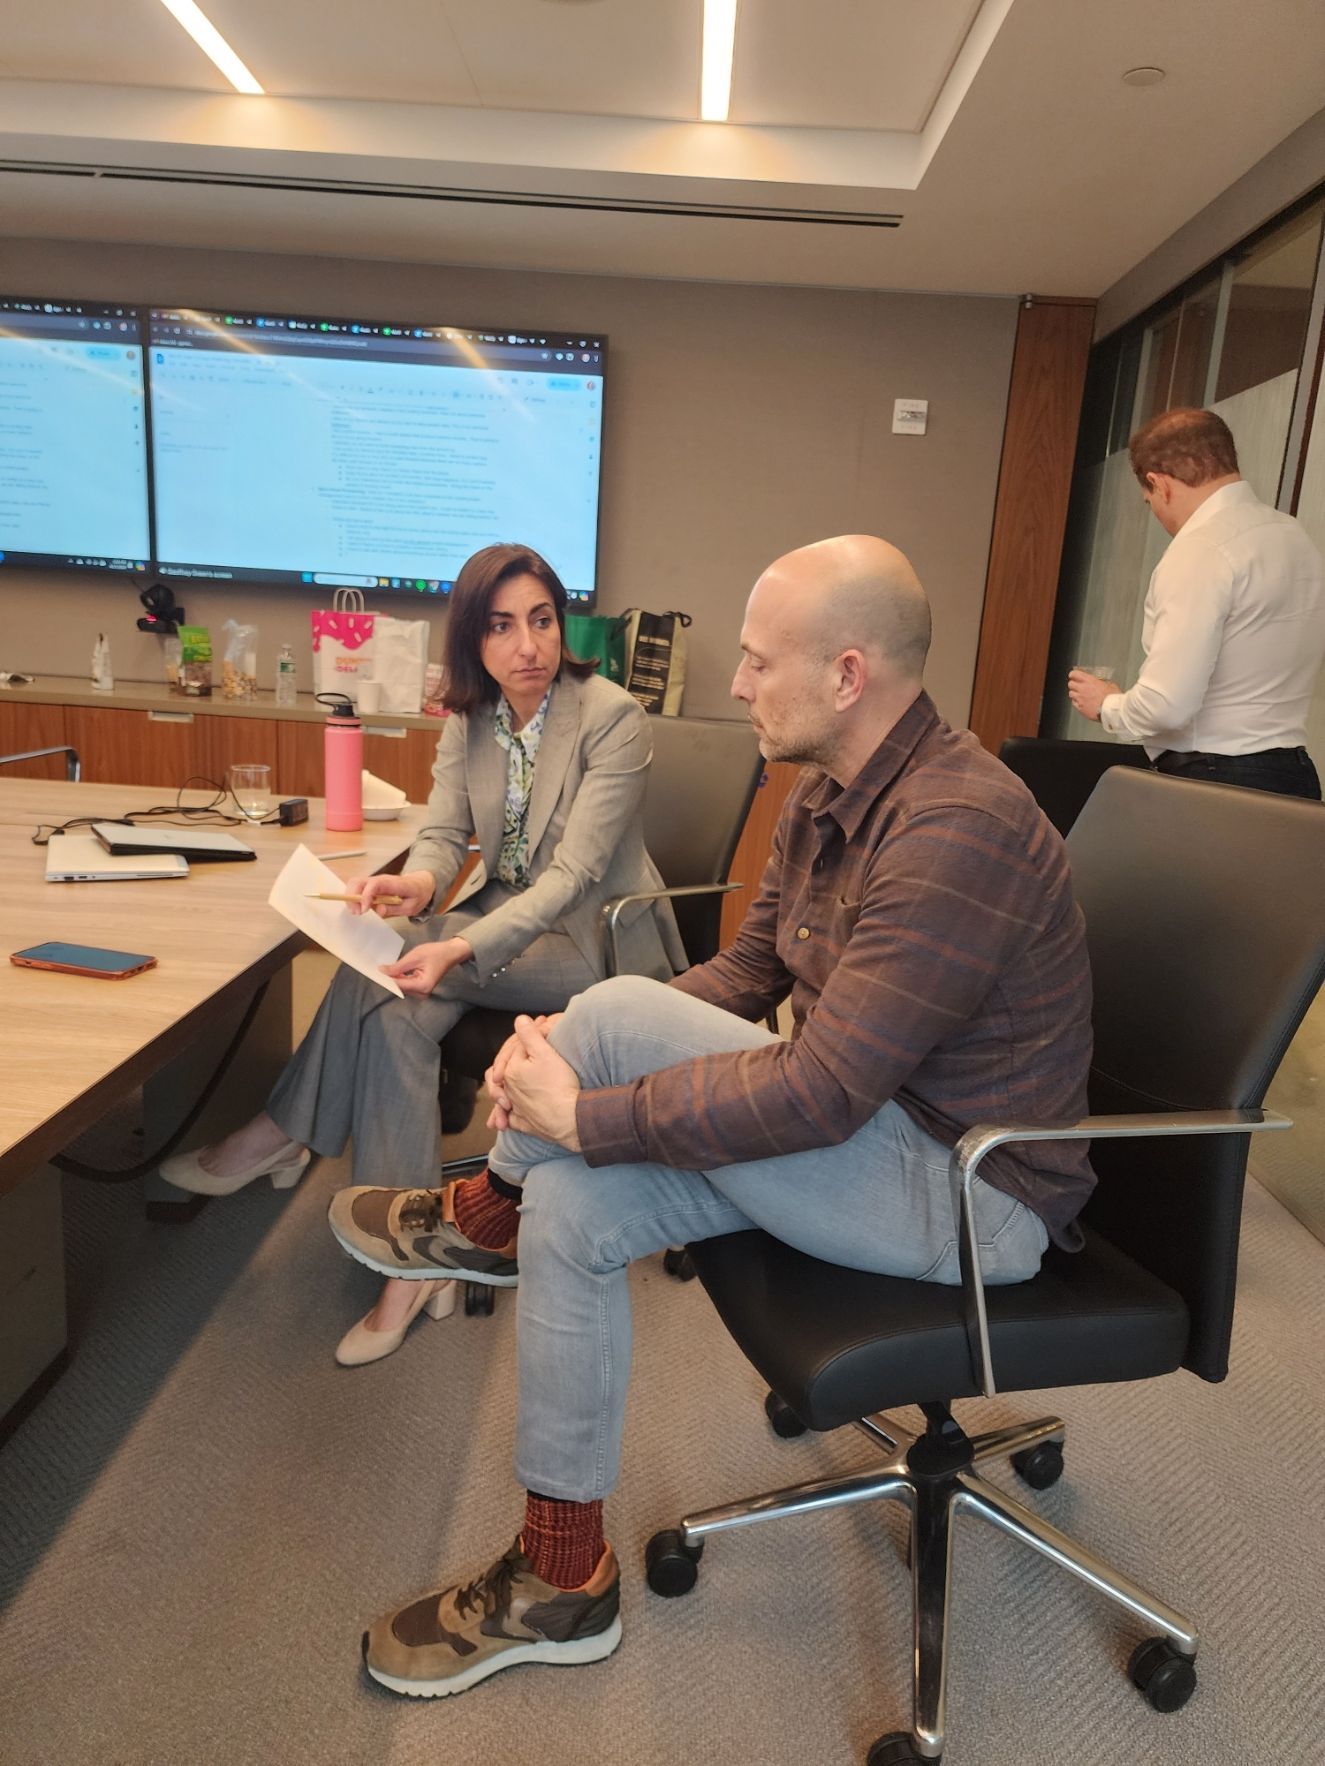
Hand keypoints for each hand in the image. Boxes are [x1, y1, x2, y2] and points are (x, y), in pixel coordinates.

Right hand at [348, 868, 434, 917]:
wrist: (421, 884)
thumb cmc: (417, 895)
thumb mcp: (411, 906)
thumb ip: (394, 909)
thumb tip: (379, 911)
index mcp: (395, 883)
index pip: (375, 884)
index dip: (366, 896)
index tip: (364, 910)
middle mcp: (382, 879)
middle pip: (360, 881)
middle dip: (353, 897)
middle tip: (357, 913)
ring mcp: (376, 881)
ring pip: (355, 883)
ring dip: (351, 897)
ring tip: (356, 911)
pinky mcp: (372, 885)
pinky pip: (357, 887)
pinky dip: (353, 897)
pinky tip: (358, 907)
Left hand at [381, 936, 473, 996]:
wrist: (450, 953)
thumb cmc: (435, 953)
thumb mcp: (414, 957)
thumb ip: (397, 967)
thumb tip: (382, 971)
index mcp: (422, 986)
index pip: (398, 984)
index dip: (386, 978)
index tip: (374, 972)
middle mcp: (422, 993)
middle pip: (400, 987)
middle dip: (390, 978)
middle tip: (378, 968)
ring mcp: (422, 992)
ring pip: (402, 986)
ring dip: (394, 978)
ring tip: (386, 968)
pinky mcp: (421, 988)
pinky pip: (407, 984)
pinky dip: (400, 978)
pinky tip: (395, 971)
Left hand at [484, 1015, 580, 1147]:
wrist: (570, 1117)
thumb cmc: (559, 1084)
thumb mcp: (545, 1053)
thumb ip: (530, 1034)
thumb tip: (520, 1019)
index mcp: (510, 1071)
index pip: (514, 1050)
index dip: (529, 1038)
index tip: (543, 1027)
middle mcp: (508, 1090)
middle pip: (504, 1074)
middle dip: (508, 1064)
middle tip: (523, 1058)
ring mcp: (515, 1109)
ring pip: (503, 1098)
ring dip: (501, 1095)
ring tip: (505, 1096)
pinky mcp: (525, 1124)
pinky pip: (512, 1120)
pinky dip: (508, 1117)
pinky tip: (509, 1119)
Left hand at [1067, 669, 1120, 722]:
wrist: (1111, 710)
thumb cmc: (1112, 697)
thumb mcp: (1110, 685)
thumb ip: (1103, 683)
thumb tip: (1103, 683)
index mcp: (1089, 681)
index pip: (1074, 674)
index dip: (1073, 675)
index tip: (1075, 676)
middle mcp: (1082, 689)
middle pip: (1070, 684)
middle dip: (1073, 684)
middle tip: (1078, 685)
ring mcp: (1080, 699)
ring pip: (1071, 693)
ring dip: (1075, 693)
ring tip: (1080, 695)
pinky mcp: (1080, 708)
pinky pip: (1074, 703)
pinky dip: (1076, 702)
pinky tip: (1082, 702)